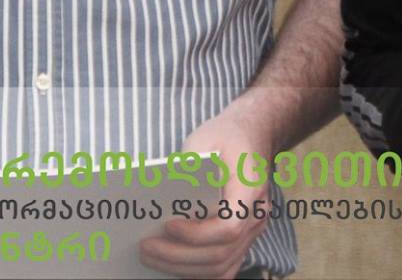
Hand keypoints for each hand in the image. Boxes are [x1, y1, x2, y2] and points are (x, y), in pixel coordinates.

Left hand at [139, 113, 269, 278]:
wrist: (251, 135)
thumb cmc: (225, 138)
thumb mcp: (205, 139)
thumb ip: (187, 167)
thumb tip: (159, 196)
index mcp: (251, 188)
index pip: (230, 226)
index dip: (197, 234)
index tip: (168, 225)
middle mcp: (257, 215)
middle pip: (220, 253)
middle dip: (177, 255)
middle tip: (145, 246)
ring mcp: (253, 231)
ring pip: (221, 268)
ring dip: (182, 267)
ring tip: (151, 256)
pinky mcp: (243, 239)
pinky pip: (223, 269)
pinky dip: (196, 272)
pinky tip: (170, 264)